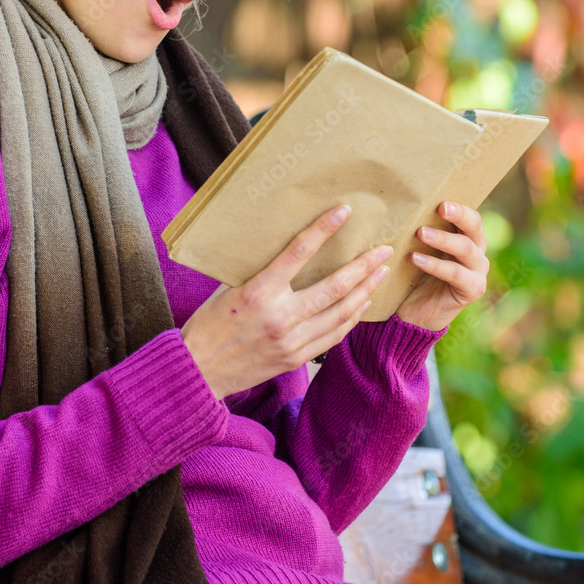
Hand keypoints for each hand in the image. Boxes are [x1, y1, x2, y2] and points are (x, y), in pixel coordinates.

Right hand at [180, 205, 392, 399]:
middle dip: (363, 266)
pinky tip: (362, 304)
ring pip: (341, 312)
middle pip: (334, 286)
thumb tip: (285, 253)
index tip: (344, 212)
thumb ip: (259, 274)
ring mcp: (291, 340)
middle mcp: (279, 317)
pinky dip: (351, 318)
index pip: (298, 253)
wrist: (199, 371)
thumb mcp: (229, 290)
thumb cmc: (209, 324)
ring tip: (380, 273)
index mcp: (258, 292)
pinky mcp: (296, 358)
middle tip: (383, 249)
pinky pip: (333, 335)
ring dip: (365, 290)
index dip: (323, 229)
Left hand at [396, 201, 488, 331]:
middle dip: (459, 215)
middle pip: (474, 228)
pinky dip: (435, 265)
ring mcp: (477, 271)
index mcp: (467, 237)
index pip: (470, 216)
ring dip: (443, 239)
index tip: (440, 200)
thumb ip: (418, 229)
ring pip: (465, 249)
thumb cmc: (413, 273)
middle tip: (440, 208)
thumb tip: (399, 204)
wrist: (414, 313)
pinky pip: (455, 274)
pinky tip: (415, 259)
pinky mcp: (472, 290)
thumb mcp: (417, 248)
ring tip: (420, 233)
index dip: (459, 207)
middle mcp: (477, 252)